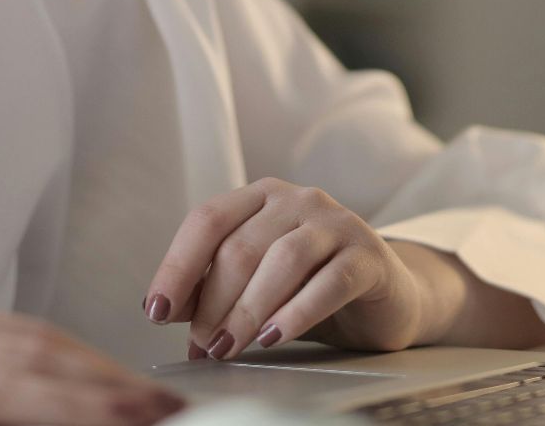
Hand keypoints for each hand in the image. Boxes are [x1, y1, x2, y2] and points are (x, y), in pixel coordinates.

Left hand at [141, 177, 431, 360]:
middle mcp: (298, 199)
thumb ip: (215, 288)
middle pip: (242, 246)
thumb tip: (166, 310)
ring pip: (282, 260)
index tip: (157, 310)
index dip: (177, 266)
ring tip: (229, 347)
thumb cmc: (311, 288)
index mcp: (262, 196)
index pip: (208, 220)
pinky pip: (329, 281)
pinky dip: (296, 312)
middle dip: (214, 303)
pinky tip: (273, 337)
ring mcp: (336, 222)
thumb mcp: (257, 284)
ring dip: (247, 310)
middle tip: (202, 345)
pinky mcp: (369, 255)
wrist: (387, 297)